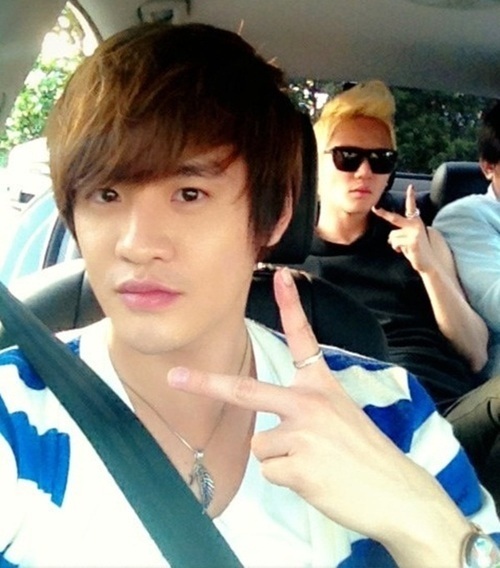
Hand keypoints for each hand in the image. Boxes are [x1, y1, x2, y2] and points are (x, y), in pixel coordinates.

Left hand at [167, 267, 456, 543]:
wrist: (398, 495)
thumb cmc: (368, 456)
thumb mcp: (343, 416)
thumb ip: (306, 411)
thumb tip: (267, 434)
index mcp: (323, 386)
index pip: (304, 339)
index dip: (291, 306)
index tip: (282, 277)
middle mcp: (309, 402)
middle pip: (245, 390)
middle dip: (205, 383)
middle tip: (175, 377)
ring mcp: (301, 433)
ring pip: (261, 445)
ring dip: (281, 459)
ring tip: (315, 465)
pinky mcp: (296, 466)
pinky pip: (270, 471)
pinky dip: (288, 479)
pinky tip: (316, 480)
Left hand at [372, 184, 434, 272]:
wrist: (429, 262)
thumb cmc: (418, 250)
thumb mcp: (411, 238)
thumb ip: (403, 233)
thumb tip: (390, 237)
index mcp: (416, 222)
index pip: (413, 207)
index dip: (411, 197)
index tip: (410, 187)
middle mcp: (416, 224)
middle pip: (395, 218)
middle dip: (383, 213)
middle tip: (374, 208)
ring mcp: (414, 232)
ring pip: (392, 236)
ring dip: (394, 244)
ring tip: (403, 248)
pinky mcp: (412, 241)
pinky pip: (395, 243)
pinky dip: (396, 248)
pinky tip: (405, 251)